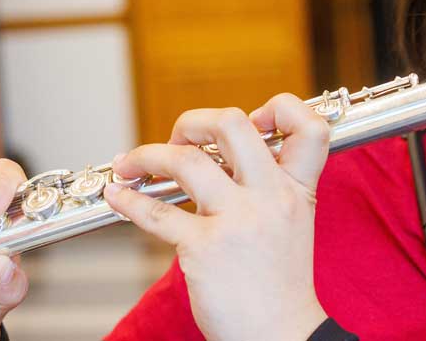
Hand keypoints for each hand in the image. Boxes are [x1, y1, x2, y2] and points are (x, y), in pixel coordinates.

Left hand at [104, 94, 332, 340]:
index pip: (307, 126)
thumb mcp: (292, 225)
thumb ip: (265, 187)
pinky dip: (129, 201)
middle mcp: (270, 197)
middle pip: (232, 124)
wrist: (282, 336)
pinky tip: (117, 196)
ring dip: (147, 156)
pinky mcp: (205, 249)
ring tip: (129, 164)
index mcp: (297, 189)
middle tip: (178, 138)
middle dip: (193, 122)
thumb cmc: (279, 286)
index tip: (251, 120)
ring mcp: (238, 220)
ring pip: (185, 161)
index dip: (278, 109)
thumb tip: (214, 158)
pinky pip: (156, 214)